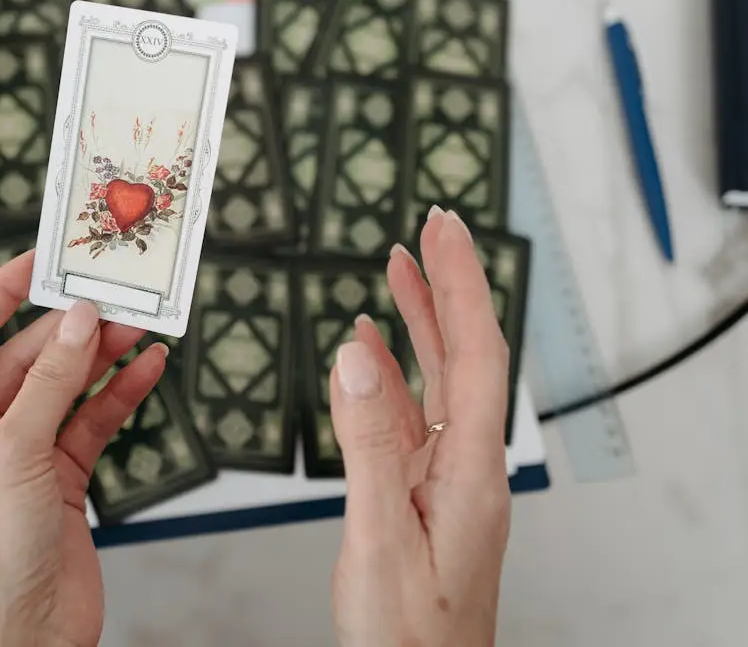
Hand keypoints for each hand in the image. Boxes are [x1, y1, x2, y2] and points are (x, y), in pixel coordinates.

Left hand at [0, 251, 166, 646]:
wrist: (23, 641)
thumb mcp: (13, 455)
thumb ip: (52, 383)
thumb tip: (79, 319)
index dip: (0, 293)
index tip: (41, 260)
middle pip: (25, 357)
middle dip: (68, 328)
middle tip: (112, 296)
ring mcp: (21, 452)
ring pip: (64, 386)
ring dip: (100, 357)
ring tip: (139, 325)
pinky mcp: (60, 476)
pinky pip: (91, 421)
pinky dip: (118, 395)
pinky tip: (146, 370)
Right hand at [329, 208, 511, 646]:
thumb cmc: (409, 633)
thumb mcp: (380, 535)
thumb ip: (370, 445)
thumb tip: (356, 359)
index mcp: (472, 469)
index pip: (477, 353)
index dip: (462, 285)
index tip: (446, 231)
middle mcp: (468, 464)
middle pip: (465, 356)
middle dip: (449, 287)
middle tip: (431, 228)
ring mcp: (446, 477)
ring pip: (438, 380)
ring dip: (420, 323)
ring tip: (398, 271)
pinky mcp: (422, 491)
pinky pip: (409, 416)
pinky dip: (388, 374)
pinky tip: (367, 353)